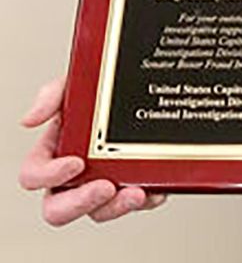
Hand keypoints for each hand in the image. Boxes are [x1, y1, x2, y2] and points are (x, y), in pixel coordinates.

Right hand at [19, 77, 166, 225]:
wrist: (146, 85)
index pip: (34, 175)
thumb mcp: (76, 83)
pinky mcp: (131, 185)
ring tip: (137, 193)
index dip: (49, 175)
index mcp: (54, 152)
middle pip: (58, 208)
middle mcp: (73, 175)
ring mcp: (102, 183)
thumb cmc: (101, 89)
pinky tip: (157, 191)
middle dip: (80, 202)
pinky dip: (147, 200)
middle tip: (105, 187)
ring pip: (98, 212)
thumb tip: (30, 120)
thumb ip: (52, 95)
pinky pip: (136, 203)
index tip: (76, 163)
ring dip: (116, 208)